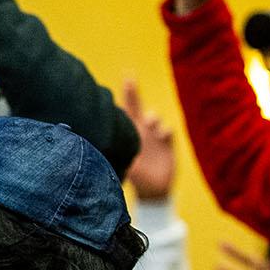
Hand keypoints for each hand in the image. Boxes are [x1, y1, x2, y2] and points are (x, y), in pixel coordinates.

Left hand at [119, 78, 175, 202]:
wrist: (153, 191)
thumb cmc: (135, 178)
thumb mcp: (123, 164)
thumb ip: (116, 154)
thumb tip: (102, 146)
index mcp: (127, 134)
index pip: (120, 113)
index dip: (116, 100)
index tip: (112, 84)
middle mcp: (139, 131)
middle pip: (136, 107)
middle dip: (132, 92)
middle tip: (128, 78)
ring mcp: (154, 136)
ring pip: (154, 117)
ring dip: (151, 119)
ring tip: (148, 124)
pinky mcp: (166, 143)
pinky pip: (167, 130)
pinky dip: (164, 131)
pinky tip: (161, 137)